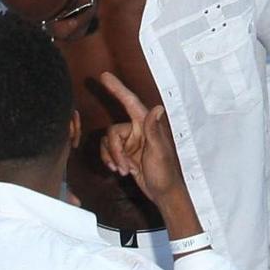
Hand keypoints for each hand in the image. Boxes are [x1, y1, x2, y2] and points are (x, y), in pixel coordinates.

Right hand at [93, 72, 189, 204]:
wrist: (161, 193)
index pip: (129, 102)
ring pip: (108, 142)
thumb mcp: (159, 151)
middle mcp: (137, 130)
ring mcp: (130, 142)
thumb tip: (158, 108)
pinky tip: (119, 170)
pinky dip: (110, 160)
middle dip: (114, 150)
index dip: (117, 88)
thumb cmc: (164, 172)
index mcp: (146, 125)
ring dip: (113, 158)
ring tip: (124, 170)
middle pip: (113, 131)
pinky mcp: (124, 153)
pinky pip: (107, 151)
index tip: (104, 76)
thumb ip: (154, 130)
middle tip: (124, 166)